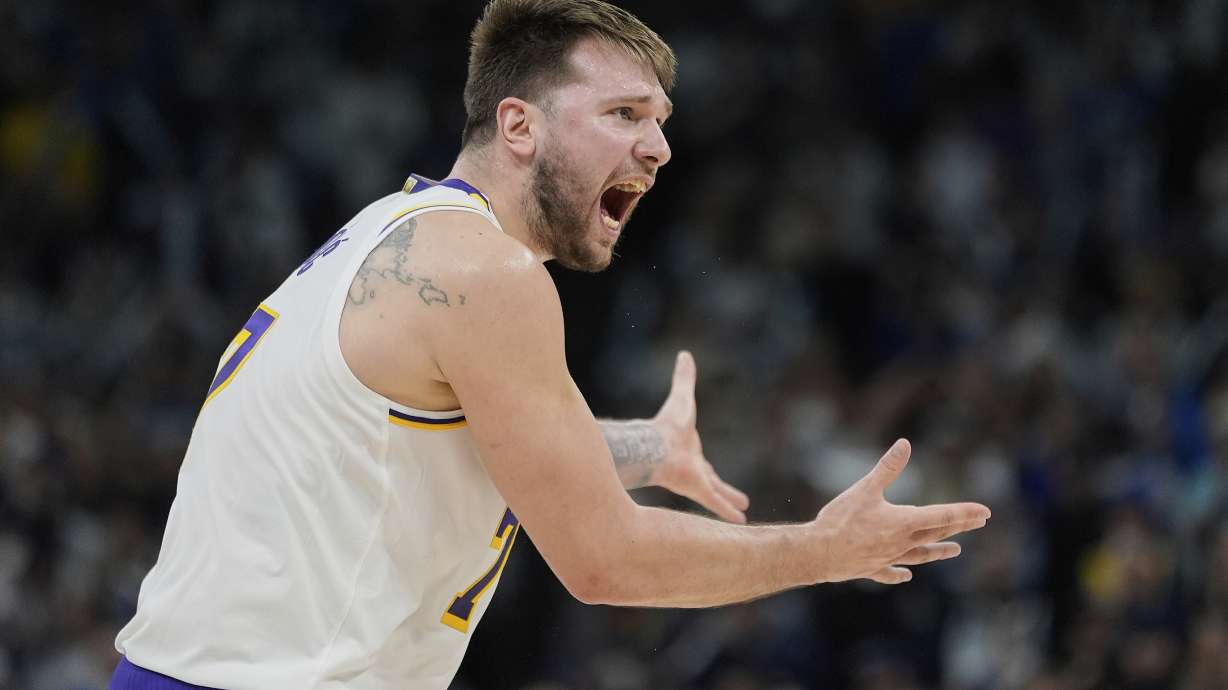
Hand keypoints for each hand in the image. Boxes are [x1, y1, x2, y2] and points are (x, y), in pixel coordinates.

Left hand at [650, 351, 750, 523]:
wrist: (654, 445)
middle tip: (742, 501)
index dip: (710, 470)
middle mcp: (694, 469)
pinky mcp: (698, 490)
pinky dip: (727, 511)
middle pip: (714, 482)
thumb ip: (684, 379)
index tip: (713, 476)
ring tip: (745, 516)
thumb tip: (685, 354)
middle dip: (726, 490)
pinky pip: (716, 502)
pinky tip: (741, 522)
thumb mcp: (683, 398)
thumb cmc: (666, 424)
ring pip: (717, 495)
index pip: (704, 464)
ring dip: (729, 503)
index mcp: (690, 452)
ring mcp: (696, 481)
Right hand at [812, 439, 989, 583]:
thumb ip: (887, 468)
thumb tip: (904, 444)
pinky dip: (900, 573)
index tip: (985, 512)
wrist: (818, 553)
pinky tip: (906, 575)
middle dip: (958, 527)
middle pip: (935, 534)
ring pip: (920, 555)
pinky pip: (890, 572)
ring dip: (938, 552)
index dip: (964, 512)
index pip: (941, 516)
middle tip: (979, 522)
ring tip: (955, 551)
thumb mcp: (865, 488)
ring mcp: (888, 558)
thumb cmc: (841, 520)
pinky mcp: (871, 569)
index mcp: (903, 522)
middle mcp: (901, 542)